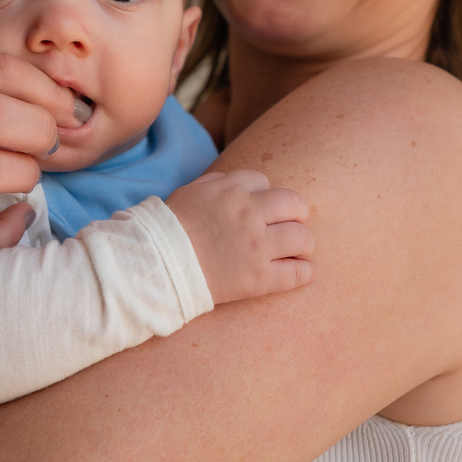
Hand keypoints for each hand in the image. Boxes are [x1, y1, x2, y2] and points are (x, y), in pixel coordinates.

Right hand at [165, 170, 314, 304]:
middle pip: (294, 204)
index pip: (264, 182)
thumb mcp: (190, 193)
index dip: (263, 195)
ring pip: (302, 238)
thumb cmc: (168, 229)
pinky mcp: (258, 279)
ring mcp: (256, 247)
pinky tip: (307, 271)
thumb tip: (240, 184)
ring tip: (297, 251)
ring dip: (303, 243)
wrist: (155, 266)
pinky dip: (306, 272)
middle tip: (290, 226)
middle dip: (295, 214)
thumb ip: (218, 183)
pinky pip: (297, 273)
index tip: (260, 209)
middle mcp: (248, 214)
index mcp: (231, 190)